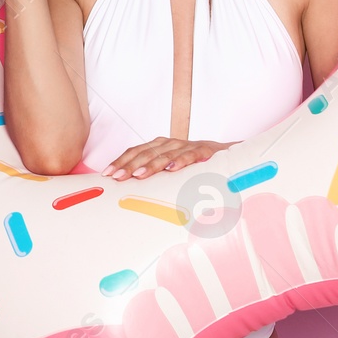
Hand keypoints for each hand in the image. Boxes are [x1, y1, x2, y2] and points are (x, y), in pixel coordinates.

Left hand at [102, 137, 235, 180]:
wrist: (231, 156)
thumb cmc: (196, 168)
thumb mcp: (173, 172)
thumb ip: (155, 177)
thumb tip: (130, 193)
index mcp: (161, 146)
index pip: (136, 151)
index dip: (121, 161)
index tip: (107, 174)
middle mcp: (172, 143)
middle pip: (147, 152)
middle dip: (130, 165)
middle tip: (117, 178)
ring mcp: (189, 146)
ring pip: (166, 153)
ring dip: (151, 164)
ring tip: (138, 175)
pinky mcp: (207, 151)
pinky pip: (192, 155)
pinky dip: (182, 161)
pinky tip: (172, 169)